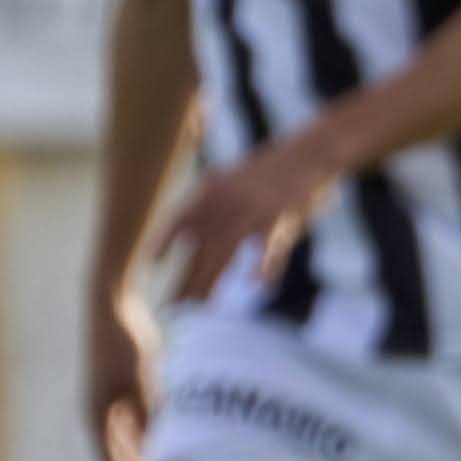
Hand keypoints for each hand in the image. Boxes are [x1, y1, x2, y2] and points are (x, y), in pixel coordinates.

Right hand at [85, 286, 159, 460]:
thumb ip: (151, 412)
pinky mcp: (117, 388)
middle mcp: (98, 412)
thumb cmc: (126, 341)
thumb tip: (163, 445)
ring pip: (124, 441)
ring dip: (141, 460)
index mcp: (97, 415)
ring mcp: (106, 400)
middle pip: (116, 457)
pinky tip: (166, 444)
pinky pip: (131, 423)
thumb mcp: (143, 379)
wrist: (112, 305)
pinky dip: (145, 438)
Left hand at [151, 136, 331, 307]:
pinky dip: (263, 264)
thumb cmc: (269, 172)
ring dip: (212, 279)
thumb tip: (189, 238)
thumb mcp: (231, 180)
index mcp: (212, 189)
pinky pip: (269, 246)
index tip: (151, 263)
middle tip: (171, 306)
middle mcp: (228, 200)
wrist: (309, 153)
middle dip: (186, 277)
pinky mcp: (281, 218)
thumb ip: (210, 207)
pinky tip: (255, 282)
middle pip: (201, 246)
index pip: (181, 218)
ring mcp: (254, 210)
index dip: (164, 239)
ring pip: (227, 251)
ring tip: (200, 306)